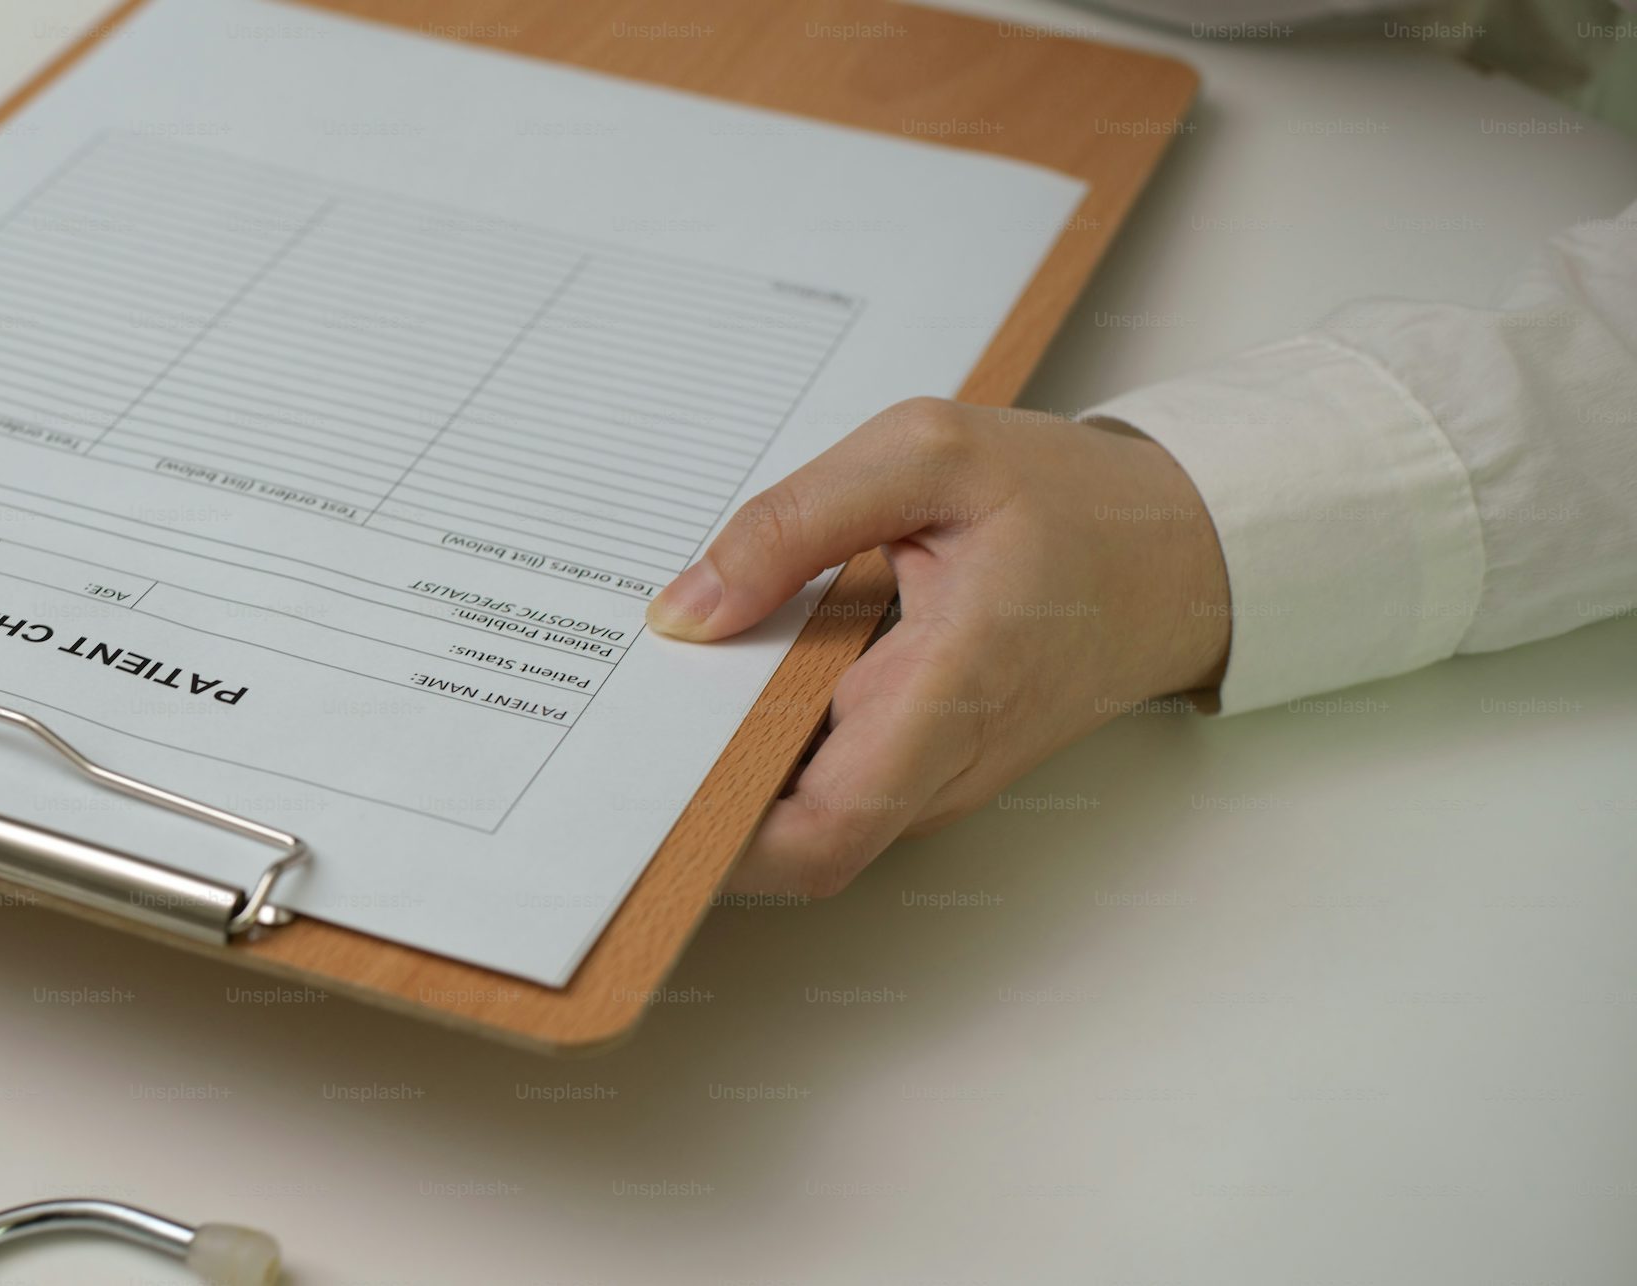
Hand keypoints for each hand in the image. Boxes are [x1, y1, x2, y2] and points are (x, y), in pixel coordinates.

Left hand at [645, 399, 1232, 896]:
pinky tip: (732, 665)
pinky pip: (827, 772)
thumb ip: (793, 523)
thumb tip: (682, 612)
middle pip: (788, 831)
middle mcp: (938, 765)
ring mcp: (932, 777)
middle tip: (623, 706)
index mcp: (950, 692)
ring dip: (728, 756)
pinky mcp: (922, 764)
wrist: (1179, 552)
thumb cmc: (1067, 500)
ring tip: (665, 676)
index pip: (823, 834)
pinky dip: (769, 732)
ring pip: (802, 805)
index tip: (646, 781)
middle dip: (697, 784)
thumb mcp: (929, 454)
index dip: (722, 839)